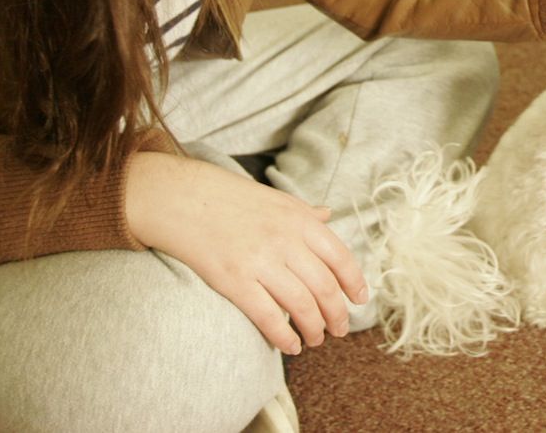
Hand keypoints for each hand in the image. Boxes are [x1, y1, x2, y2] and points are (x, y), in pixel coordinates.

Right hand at [125, 151, 367, 354]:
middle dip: (337, 314)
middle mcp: (286, 241)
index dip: (354, 283)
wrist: (186, 199)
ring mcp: (261, 261)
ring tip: (316, 339)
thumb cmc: (234, 200)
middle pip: (324, 287)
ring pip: (301, 305)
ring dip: (314, 328)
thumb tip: (329, 215)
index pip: (340, 258)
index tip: (360, 301)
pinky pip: (268, 316)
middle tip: (339, 329)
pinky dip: (284, 336)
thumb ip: (306, 213)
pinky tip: (291, 346)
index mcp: (301, 221)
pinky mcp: (235, 281)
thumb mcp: (279, 200)